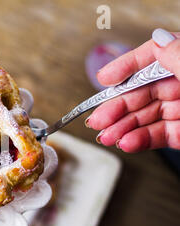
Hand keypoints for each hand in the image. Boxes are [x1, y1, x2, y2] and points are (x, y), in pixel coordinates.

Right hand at [85, 29, 179, 151]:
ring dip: (121, 128)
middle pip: (141, 93)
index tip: (104, 78)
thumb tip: (158, 39)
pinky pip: (156, 136)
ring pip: (144, 117)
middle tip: (97, 118)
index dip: (125, 67)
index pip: (151, 59)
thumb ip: (177, 56)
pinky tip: (125, 142)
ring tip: (106, 136)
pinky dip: (138, 141)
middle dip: (115, 107)